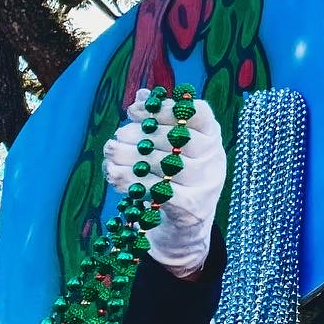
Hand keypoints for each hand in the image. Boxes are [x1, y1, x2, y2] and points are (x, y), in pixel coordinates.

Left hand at [103, 90, 226, 277]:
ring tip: (109, 158)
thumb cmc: (174, 179)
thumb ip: (159, 122)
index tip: (133, 110)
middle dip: (138, 137)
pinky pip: (158, 191)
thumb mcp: (172, 150)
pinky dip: (133, 183)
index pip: (197, 112)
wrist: (185, 229)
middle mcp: (215, 159)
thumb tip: (143, 95)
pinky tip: (115, 178)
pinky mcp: (191, 209)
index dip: (164, 108)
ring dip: (130, 160)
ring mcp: (206, 185)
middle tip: (114, 139)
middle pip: (176, 139)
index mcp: (213, 137)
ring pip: (164, 165)